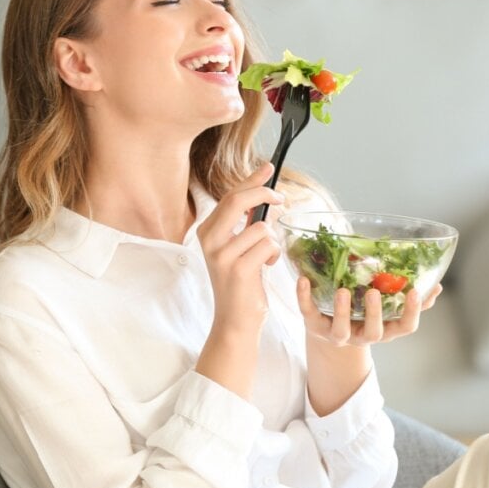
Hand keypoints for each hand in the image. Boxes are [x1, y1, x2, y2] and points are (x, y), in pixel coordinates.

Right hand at [196, 162, 284, 337]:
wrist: (234, 320)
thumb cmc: (241, 282)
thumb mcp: (238, 247)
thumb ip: (246, 222)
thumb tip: (264, 194)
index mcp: (206, 231)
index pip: (230, 197)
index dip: (251, 180)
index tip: (268, 167)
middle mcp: (209, 240)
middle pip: (238, 201)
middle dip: (264, 194)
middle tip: (281, 198)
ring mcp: (222, 255)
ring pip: (260, 227)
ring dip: (271, 241)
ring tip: (265, 258)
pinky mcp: (238, 269)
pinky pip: (268, 245)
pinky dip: (274, 255)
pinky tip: (266, 268)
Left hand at [297, 279, 442, 346]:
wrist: (328, 330)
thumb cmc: (363, 314)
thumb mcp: (387, 310)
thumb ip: (411, 300)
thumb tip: (437, 286)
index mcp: (385, 329)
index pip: (405, 327)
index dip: (412, 313)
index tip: (415, 292)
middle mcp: (363, 336)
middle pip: (374, 332)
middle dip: (374, 313)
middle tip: (374, 292)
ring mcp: (338, 334)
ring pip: (341, 330)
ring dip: (342, 311)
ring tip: (343, 291)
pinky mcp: (314, 327)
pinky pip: (308, 313)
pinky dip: (304, 297)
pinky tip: (303, 280)